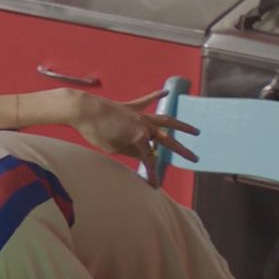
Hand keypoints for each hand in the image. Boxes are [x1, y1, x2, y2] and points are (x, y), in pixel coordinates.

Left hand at [69, 89, 199, 188]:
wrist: (83, 109)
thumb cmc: (95, 131)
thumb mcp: (112, 148)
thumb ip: (130, 151)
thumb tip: (143, 152)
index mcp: (140, 139)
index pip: (150, 160)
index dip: (153, 174)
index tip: (155, 187)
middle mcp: (144, 125)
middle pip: (167, 140)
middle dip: (181, 150)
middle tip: (195, 158)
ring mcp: (138, 114)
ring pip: (165, 120)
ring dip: (181, 125)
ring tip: (195, 131)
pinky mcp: (129, 107)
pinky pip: (146, 101)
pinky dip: (156, 96)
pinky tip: (166, 92)